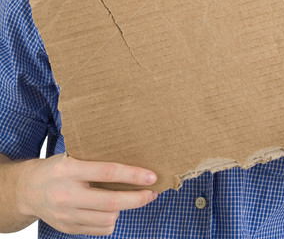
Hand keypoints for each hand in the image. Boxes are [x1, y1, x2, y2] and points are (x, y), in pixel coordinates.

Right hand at [16, 153, 157, 235]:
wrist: (28, 190)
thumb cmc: (57, 168)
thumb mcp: (72, 156)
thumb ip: (95, 160)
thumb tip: (131, 160)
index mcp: (70, 170)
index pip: (108, 172)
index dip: (133, 175)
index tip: (151, 176)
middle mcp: (67, 194)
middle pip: (111, 201)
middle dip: (137, 199)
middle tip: (152, 193)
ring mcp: (67, 215)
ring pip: (107, 218)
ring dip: (124, 209)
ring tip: (130, 198)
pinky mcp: (68, 228)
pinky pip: (99, 229)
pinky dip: (111, 220)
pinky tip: (112, 209)